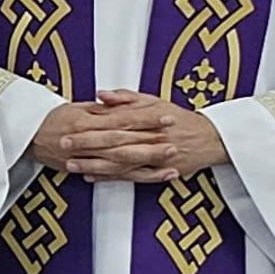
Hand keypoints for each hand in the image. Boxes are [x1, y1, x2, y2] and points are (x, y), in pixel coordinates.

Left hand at [33, 90, 228, 185]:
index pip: (115, 122)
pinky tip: (93, 177)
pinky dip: (111, 178)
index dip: (91, 125)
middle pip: (114, 143)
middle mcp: (150, 138)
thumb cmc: (178, 117)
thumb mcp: (154, 101)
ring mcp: (153, 157)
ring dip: (94, 165)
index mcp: (148, 118)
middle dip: (87, 146)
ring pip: (119, 163)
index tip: (70, 127)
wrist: (210, 138)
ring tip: (72, 165)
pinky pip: (131, 177)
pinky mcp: (157, 172)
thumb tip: (101, 95)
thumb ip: (126, 98)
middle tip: (64, 146)